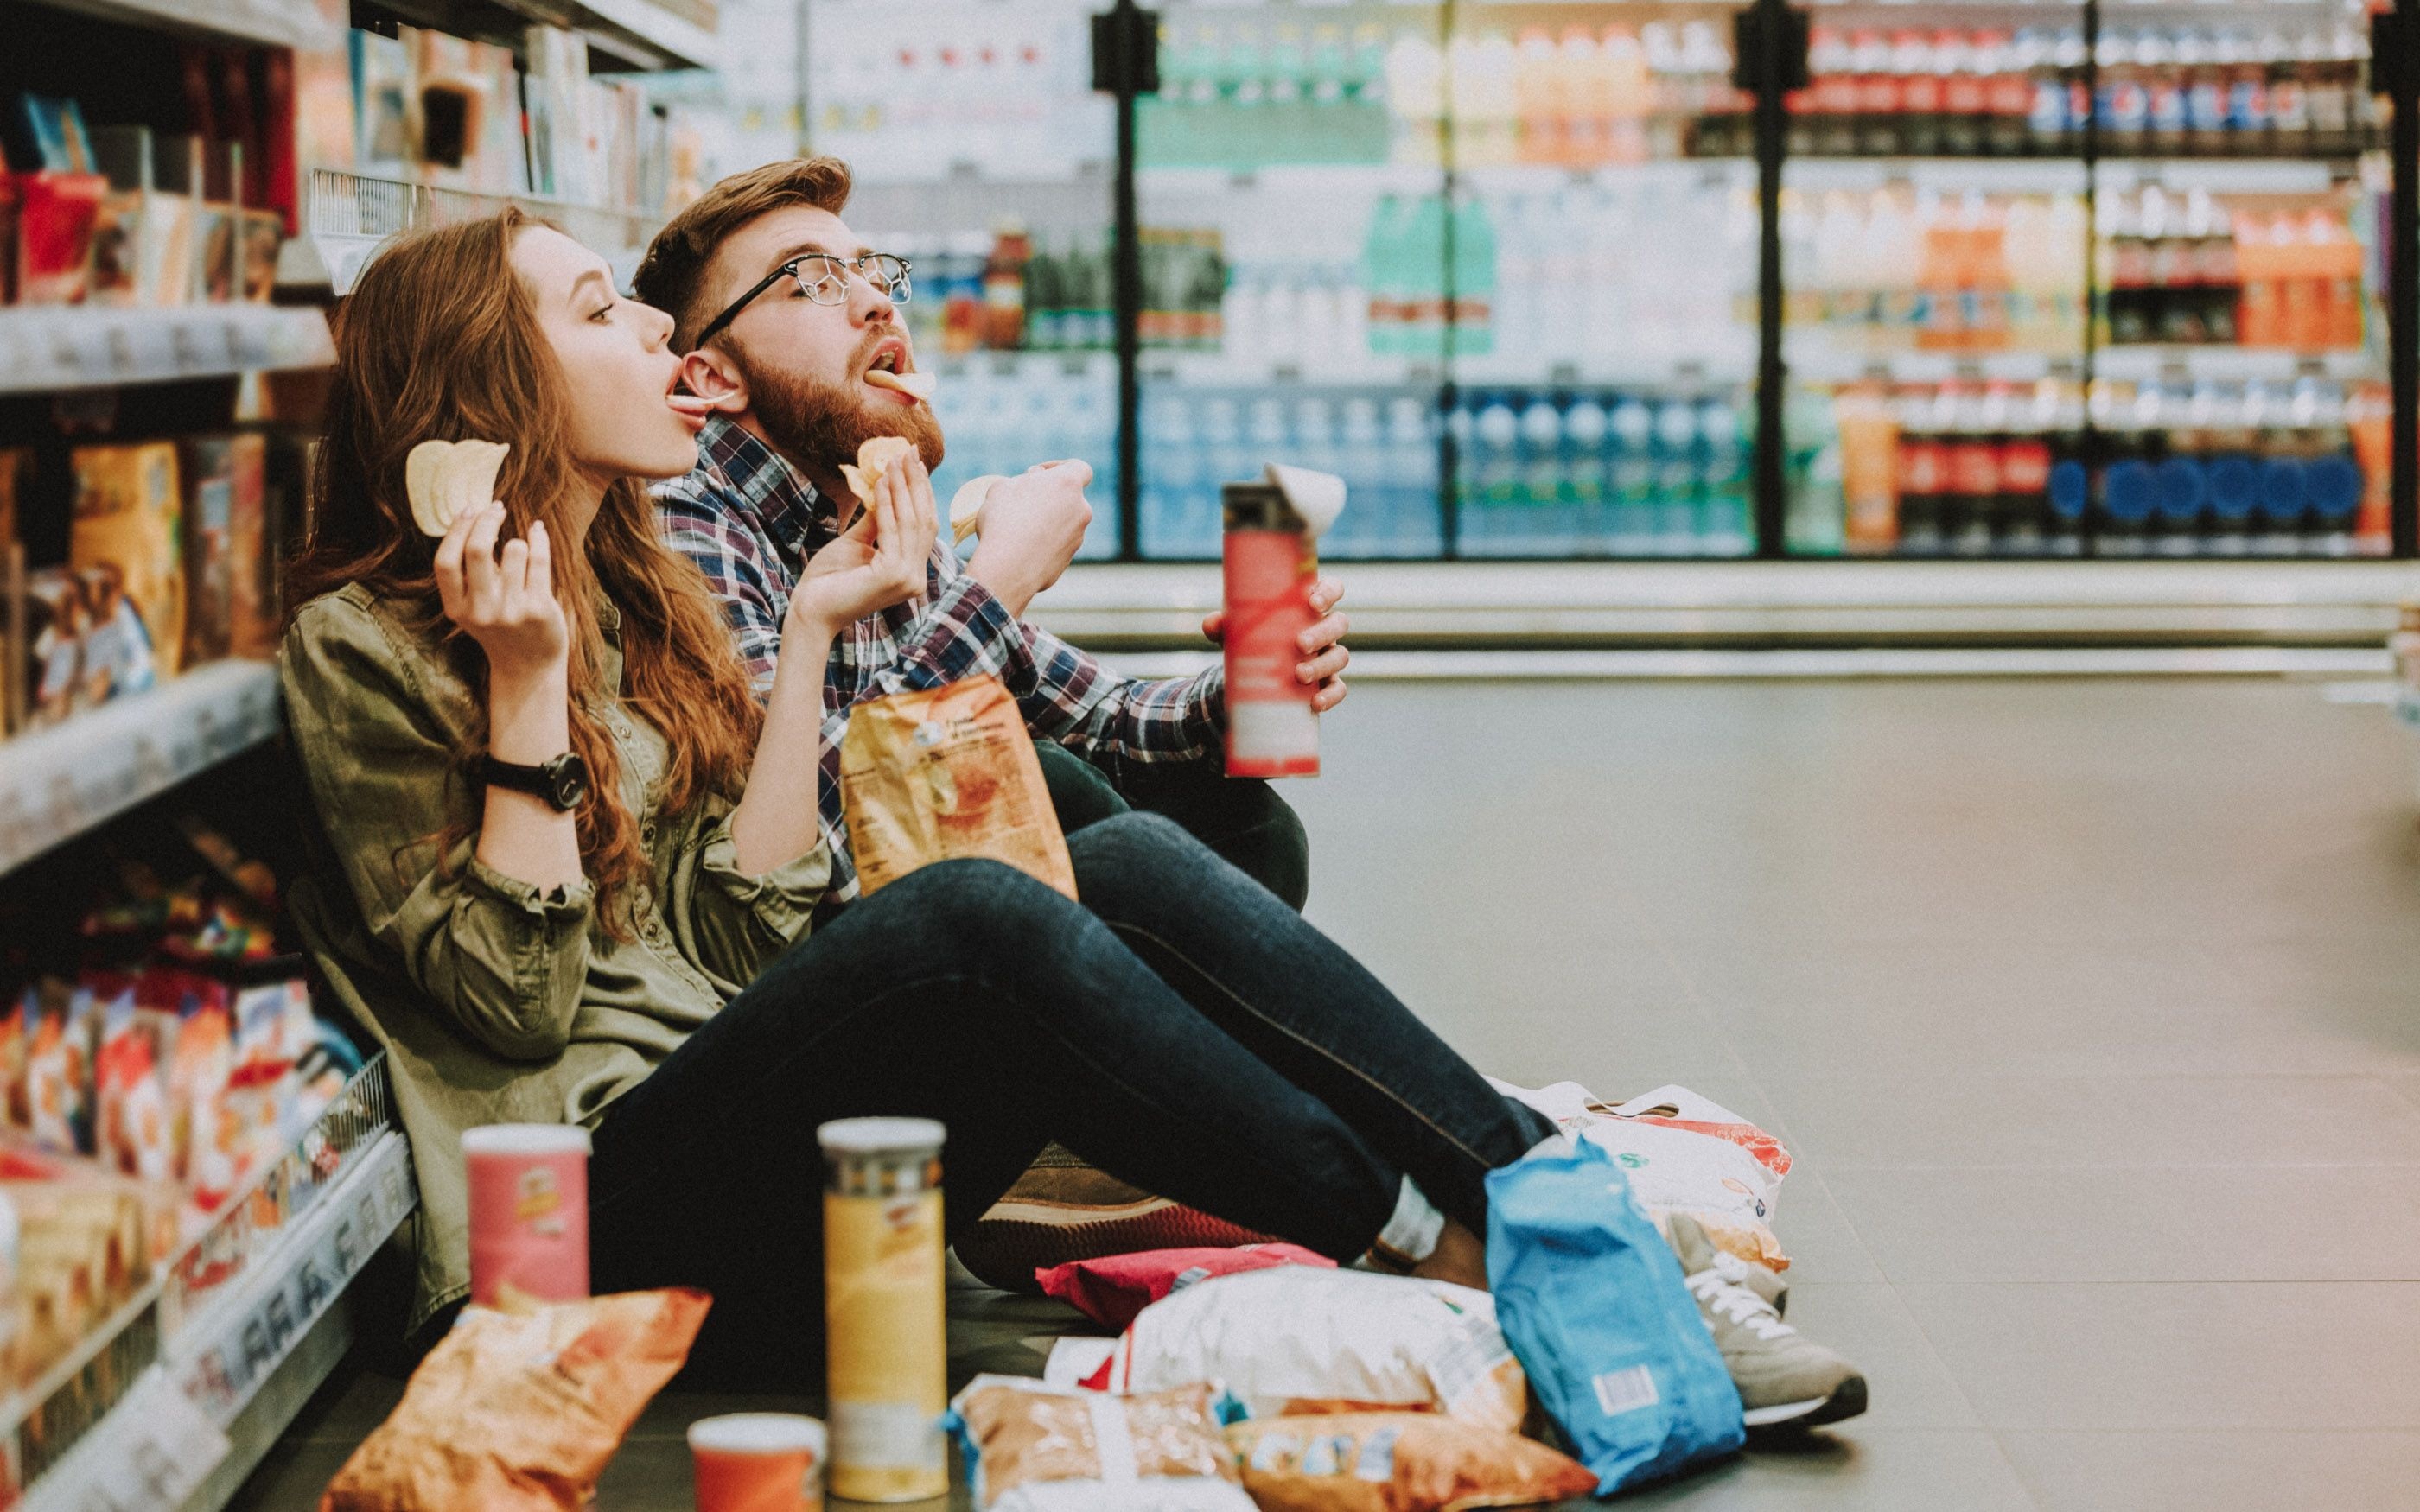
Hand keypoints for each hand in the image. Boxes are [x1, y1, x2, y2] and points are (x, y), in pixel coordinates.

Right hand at [433, 500, 566, 685]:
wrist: (529, 665)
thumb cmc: (500, 625)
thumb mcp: (473, 606)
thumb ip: (468, 573)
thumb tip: (472, 515)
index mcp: (456, 609)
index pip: (445, 561)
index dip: (456, 530)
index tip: (469, 509)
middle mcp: (481, 611)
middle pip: (477, 549)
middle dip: (487, 520)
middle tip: (496, 509)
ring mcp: (512, 611)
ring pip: (514, 549)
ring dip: (518, 541)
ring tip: (521, 548)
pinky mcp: (540, 609)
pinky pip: (540, 559)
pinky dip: (539, 538)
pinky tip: (538, 530)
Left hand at [792, 451, 936, 637]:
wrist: (810, 608)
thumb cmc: (830, 579)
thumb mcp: (858, 542)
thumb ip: (877, 521)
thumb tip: (888, 486)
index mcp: (911, 572)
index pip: (924, 526)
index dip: (921, 492)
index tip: (914, 461)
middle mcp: (915, 578)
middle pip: (924, 521)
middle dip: (916, 483)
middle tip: (908, 451)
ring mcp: (907, 579)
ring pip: (911, 522)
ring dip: (901, 487)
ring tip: (891, 461)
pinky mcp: (893, 576)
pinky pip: (892, 529)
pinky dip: (886, 503)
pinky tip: (879, 483)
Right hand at [966, 459, 1092, 616]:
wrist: (1008, 569)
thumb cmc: (1002, 521)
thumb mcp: (1002, 488)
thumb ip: (1023, 480)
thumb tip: (1034, 480)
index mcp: (1068, 484)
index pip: (1080, 468)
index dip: (1059, 467)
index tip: (1038, 473)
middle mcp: (1081, 510)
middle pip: (1068, 497)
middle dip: (1047, 497)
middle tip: (1020, 502)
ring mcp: (1078, 537)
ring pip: (1062, 522)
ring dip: (1044, 521)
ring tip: (1014, 529)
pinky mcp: (1069, 559)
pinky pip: (1056, 545)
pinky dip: (1042, 543)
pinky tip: (1019, 549)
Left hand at [1203, 574, 1349, 712]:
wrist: (1255, 677)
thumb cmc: (1253, 640)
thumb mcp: (1238, 631)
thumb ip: (1224, 625)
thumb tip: (1211, 624)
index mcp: (1308, 606)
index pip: (1332, 588)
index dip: (1329, 592)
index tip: (1312, 603)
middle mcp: (1324, 628)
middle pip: (1339, 623)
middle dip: (1322, 633)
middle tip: (1299, 645)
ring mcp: (1329, 656)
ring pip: (1341, 656)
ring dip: (1323, 665)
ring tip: (1300, 675)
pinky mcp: (1328, 683)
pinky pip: (1339, 689)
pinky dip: (1330, 696)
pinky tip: (1314, 703)